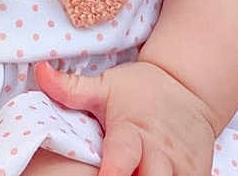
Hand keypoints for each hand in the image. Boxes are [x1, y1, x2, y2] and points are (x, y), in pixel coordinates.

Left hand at [34, 59, 216, 175]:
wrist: (186, 87)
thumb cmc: (138, 91)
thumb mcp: (105, 87)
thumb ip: (71, 88)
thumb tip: (40, 71)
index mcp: (132, 130)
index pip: (123, 156)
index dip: (113, 173)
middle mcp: (160, 152)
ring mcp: (182, 166)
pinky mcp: (197, 173)